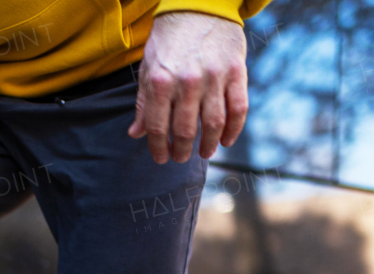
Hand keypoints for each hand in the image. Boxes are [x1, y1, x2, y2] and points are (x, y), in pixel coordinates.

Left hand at [128, 11, 248, 163]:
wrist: (199, 6)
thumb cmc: (169, 40)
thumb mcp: (148, 67)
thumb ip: (143, 102)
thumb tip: (135, 134)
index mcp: (160, 81)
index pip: (157, 127)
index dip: (158, 148)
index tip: (161, 158)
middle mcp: (187, 82)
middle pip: (185, 130)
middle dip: (182, 150)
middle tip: (180, 158)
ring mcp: (213, 77)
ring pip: (213, 124)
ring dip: (208, 145)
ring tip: (204, 153)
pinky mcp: (236, 72)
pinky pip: (238, 108)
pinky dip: (233, 129)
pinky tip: (225, 140)